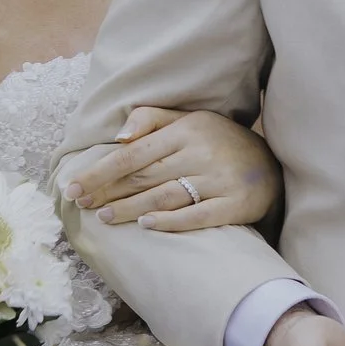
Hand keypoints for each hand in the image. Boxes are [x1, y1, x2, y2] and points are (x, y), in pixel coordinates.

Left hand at [61, 106, 279, 230]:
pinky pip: (197, 216)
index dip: (100, 171)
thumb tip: (118, 136)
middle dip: (108, 192)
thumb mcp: (188, 120)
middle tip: (81, 204)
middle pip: (144, 176)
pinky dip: (170, 222)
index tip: (74, 187)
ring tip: (105, 218)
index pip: (133, 153)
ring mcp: (219, 179)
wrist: (270, 165)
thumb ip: (152, 119)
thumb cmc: (218, 142)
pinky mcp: (235, 204)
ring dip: (130, 209)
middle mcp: (201, 152)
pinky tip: (146, 226)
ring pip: (165, 196)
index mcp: (186, 130)